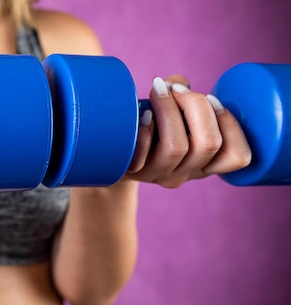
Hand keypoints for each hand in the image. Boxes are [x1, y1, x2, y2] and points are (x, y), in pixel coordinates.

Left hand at [125, 75, 251, 187]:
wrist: (113, 156)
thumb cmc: (149, 126)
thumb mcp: (172, 114)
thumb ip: (180, 93)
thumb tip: (176, 84)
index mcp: (204, 163)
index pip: (236, 156)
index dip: (229, 123)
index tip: (211, 97)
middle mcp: (184, 173)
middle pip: (207, 145)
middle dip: (197, 106)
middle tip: (177, 90)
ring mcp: (157, 174)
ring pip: (176, 147)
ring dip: (170, 111)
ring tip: (158, 91)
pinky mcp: (132, 172)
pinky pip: (142, 154)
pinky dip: (145, 130)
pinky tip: (143, 114)